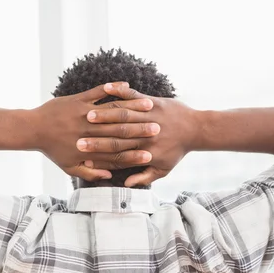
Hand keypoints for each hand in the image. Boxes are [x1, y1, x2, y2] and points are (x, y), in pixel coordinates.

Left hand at [33, 82, 160, 180]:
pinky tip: (125, 85)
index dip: (134, 155)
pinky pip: (98, 92)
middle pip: (119, 131)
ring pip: (112, 110)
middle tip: (158, 129)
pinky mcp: (78, 100)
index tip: (150, 155)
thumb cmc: (52, 149)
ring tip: (149, 105)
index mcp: (89, 149)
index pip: (116, 154)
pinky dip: (112, 88)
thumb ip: (90, 172)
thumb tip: (109, 176)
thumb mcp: (70, 167)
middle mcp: (89, 131)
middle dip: (140, 130)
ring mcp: (84, 113)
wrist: (32, 129)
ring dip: (132, 107)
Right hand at [78, 83, 196, 185]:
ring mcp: (149, 115)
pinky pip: (134, 95)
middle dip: (96, 135)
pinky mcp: (153, 102)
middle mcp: (146, 133)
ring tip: (87, 114)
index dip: (100, 154)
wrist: (196, 129)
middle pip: (116, 134)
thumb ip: (144, 176)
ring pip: (123, 114)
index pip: (117, 153)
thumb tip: (127, 183)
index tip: (83, 154)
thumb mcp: (163, 168)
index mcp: (146, 150)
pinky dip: (120, 91)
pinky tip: (106, 89)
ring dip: (104, 114)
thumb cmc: (177, 150)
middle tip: (77, 136)